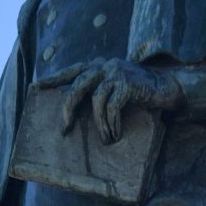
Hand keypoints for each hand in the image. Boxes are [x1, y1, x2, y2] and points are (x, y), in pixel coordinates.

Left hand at [49, 58, 183, 143]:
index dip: (54, 78)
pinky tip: (116, 134)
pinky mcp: (128, 83)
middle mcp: (105, 65)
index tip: (37, 86)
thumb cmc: (140, 93)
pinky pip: (113, 107)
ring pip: (96, 100)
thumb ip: (100, 91)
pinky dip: (112, 123)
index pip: (72, 71)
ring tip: (106, 139)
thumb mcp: (116, 88)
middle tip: (65, 129)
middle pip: (77, 86)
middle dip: (68, 109)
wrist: (168, 87)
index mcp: (99, 66)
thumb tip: (78, 113)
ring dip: (99, 124)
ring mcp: (116, 72)